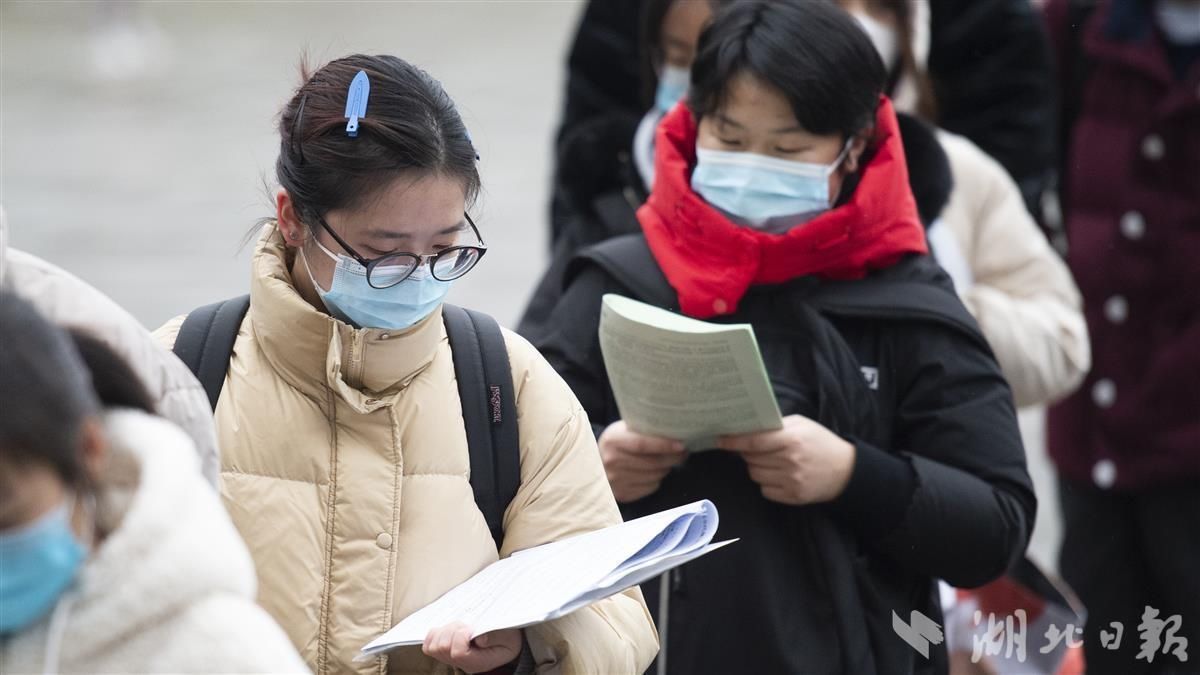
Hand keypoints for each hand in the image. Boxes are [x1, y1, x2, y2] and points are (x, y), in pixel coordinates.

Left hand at [422, 623, 521, 673]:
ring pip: (433, 646)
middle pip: (442, 648)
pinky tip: (449, 629)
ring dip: (444, 631)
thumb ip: (496, 636)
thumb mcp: (509, 637)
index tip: (472, 628)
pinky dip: (435, 634)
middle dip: (452, 630)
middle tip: (466, 626)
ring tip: (459, 627)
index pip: (457, 652)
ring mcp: (451, 659)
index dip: (461, 636)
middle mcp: (461, 664)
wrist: (505, 645)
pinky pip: (428, 645)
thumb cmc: (507, 640)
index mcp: (477, 662)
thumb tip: (478, 639)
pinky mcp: (444, 652)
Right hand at [598, 420, 685, 502]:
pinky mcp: (621, 494)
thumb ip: (643, 429)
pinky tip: (653, 472)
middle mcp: (611, 461)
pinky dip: (657, 480)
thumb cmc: (616, 443)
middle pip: (652, 463)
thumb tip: (673, 429)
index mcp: (613, 440)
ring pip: (655, 476)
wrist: (594, 462)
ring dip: (666, 469)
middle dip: (673, 458)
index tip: (682, 446)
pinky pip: (650, 487)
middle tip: (683, 453)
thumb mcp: (623, 429)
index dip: (664, 445)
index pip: (642, 444)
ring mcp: (615, 480)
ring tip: (667, 461)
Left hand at [717, 414, 855, 504]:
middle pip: (751, 459)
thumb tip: (748, 428)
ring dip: (757, 467)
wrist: (846, 471)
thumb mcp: (802, 425)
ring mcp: (791, 481)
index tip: (720, 440)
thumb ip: (776, 426)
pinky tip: (778, 474)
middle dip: (748, 453)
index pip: (754, 442)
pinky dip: (766, 482)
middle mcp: (790, 461)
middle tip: (755, 448)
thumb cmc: (821, 442)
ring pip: (755, 475)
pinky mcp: (793, 497)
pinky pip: (765, 490)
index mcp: (792, 440)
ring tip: (770, 461)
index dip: (734, 441)